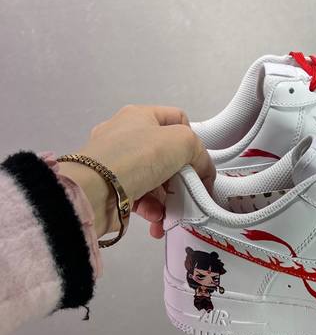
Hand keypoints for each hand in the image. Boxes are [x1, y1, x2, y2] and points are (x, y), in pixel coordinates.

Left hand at [57, 105, 213, 238]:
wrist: (94, 192)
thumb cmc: (133, 158)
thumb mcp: (182, 142)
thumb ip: (199, 152)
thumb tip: (201, 170)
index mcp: (140, 116)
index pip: (177, 120)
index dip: (192, 141)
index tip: (198, 162)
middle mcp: (125, 136)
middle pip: (167, 156)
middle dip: (180, 178)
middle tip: (188, 191)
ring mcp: (115, 162)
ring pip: (154, 180)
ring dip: (167, 199)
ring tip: (171, 213)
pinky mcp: (109, 187)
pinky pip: (139, 198)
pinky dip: (151, 210)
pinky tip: (156, 219)